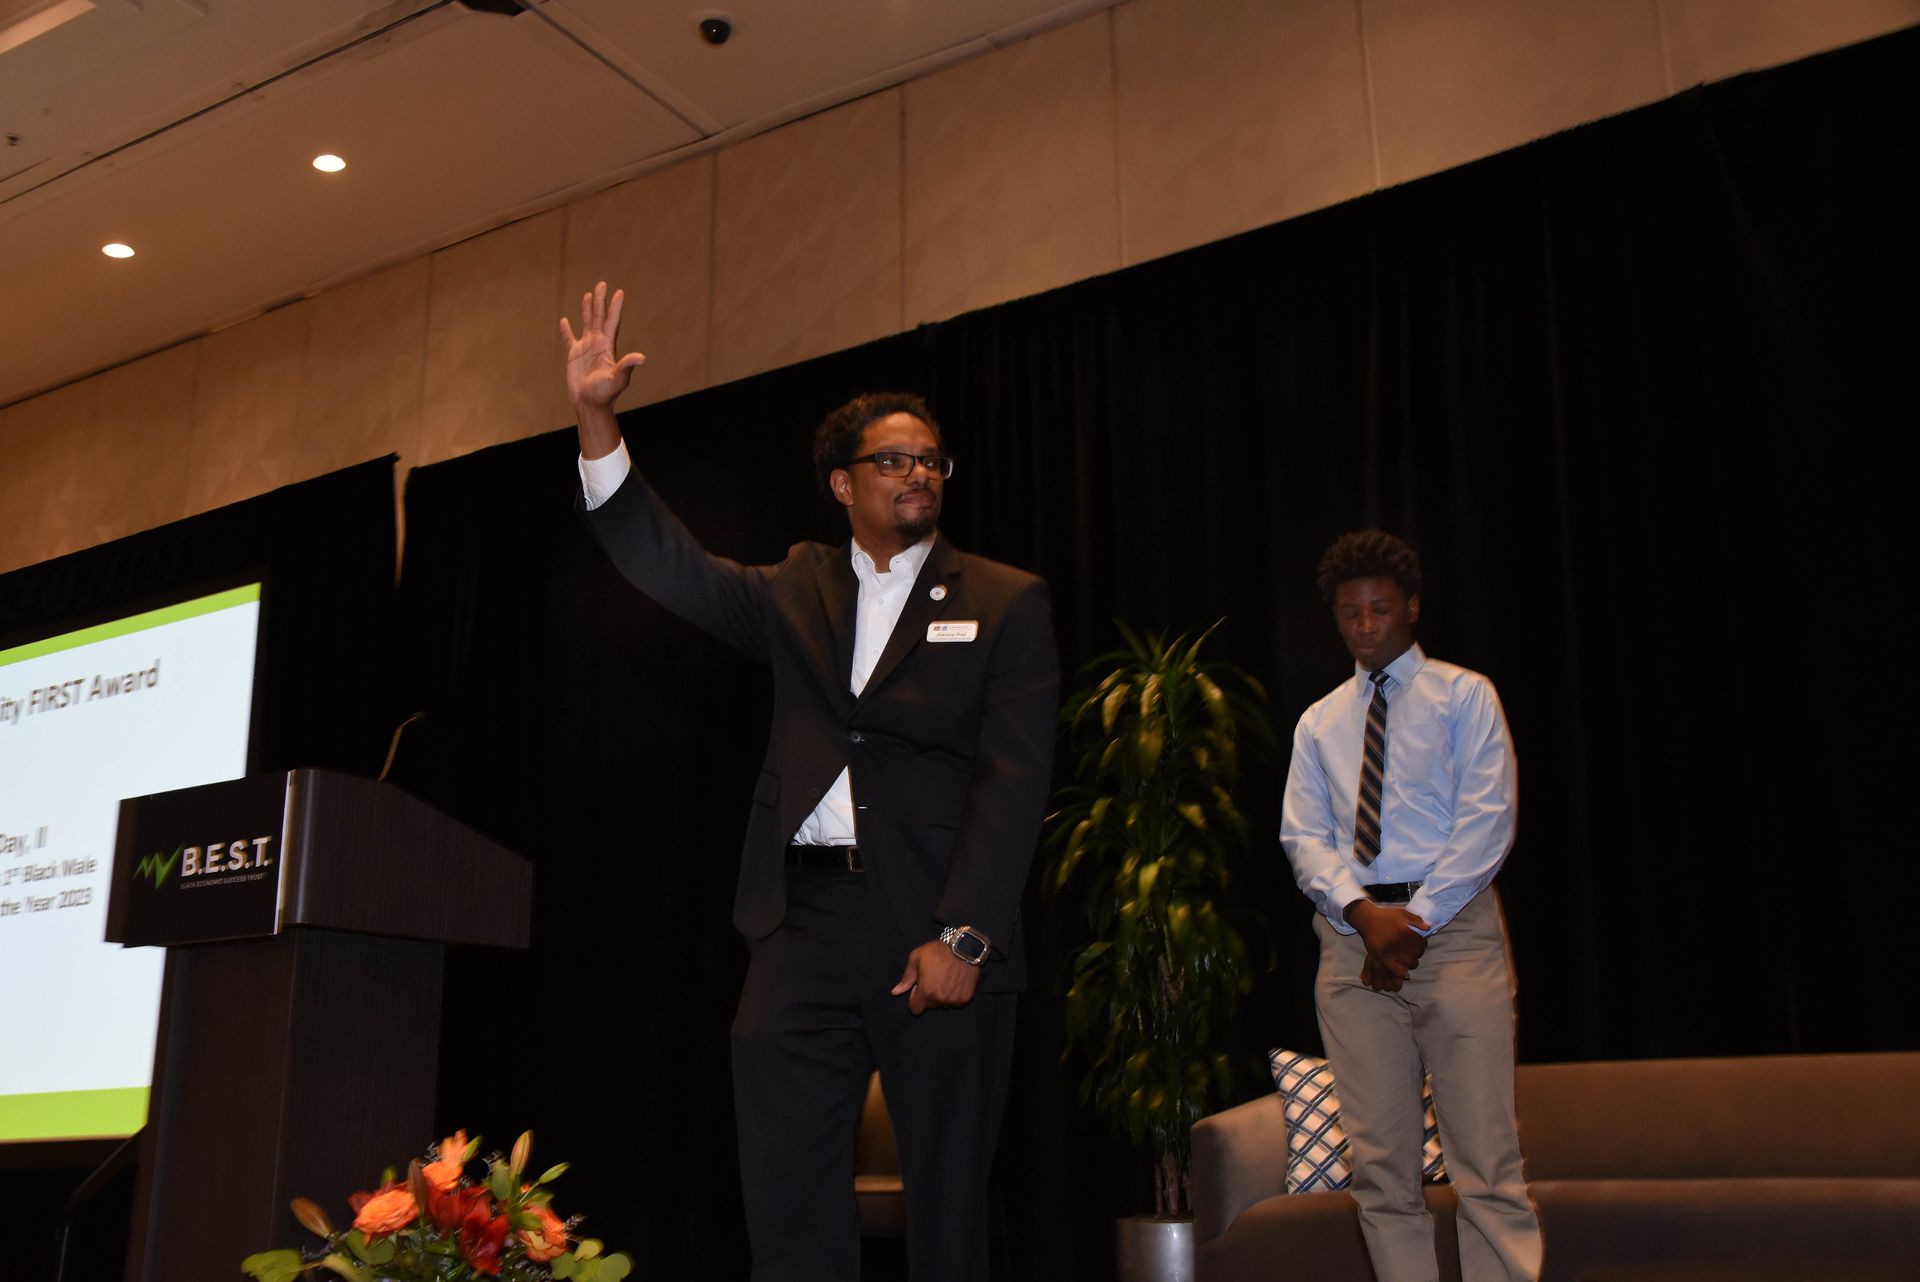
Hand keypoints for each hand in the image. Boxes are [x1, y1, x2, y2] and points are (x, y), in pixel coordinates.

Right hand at [559, 282, 645, 458]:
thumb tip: (641, 357)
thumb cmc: (605, 394)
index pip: (612, 322)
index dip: (615, 308)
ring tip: (588, 294)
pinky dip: (566, 330)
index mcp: (608, 347)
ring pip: (587, 324)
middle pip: (599, 318)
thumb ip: (626, 366)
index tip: (619, 292)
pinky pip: (569, 339)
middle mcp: (598, 344)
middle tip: (602, 283)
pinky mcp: (574, 356)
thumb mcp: (617, 379)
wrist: (590, 405)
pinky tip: (565, 321)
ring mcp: (586, 349)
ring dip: (587, 309)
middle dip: (601, 301)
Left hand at [891, 940, 981, 1014]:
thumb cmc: (938, 951)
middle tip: (933, 980)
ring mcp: (954, 1000)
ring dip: (942, 996)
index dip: (915, 998)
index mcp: (926, 991)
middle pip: (930, 1006)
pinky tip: (955, 981)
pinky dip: (954, 995)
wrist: (964, 947)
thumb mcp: (916, 959)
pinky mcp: (966, 998)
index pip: (916, 1009)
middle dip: (929, 996)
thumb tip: (895, 993)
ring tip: (945, 979)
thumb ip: (906, 978)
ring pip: (943, 1004)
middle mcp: (940, 999)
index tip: (920, 987)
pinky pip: (956, 1002)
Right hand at [1345, 899, 1428, 989]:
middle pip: (1416, 954)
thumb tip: (1428, 928)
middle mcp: (1397, 941)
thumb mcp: (1402, 912)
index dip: (1423, 944)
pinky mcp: (1380, 956)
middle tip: (1414, 951)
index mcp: (1404, 930)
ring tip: (1409, 959)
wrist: (1366, 919)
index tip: (1420, 943)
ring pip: (1408, 963)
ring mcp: (1389, 950)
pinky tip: (1402, 968)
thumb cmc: (1385, 915)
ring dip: (1412, 962)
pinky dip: (1402, 971)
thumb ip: (1416, 919)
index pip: (1421, 943)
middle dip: (1418, 953)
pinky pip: (1395, 969)